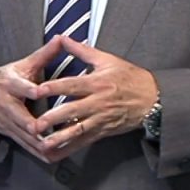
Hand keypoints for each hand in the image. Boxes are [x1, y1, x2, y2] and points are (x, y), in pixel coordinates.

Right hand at [0, 37, 64, 163]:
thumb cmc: (6, 78)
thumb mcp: (22, 65)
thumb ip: (44, 55)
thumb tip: (61, 38)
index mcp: (10, 83)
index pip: (20, 86)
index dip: (29, 88)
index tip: (39, 91)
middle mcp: (6, 104)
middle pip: (20, 116)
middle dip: (33, 125)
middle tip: (48, 130)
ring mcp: (7, 121)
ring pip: (23, 134)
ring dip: (39, 142)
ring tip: (56, 147)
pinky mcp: (9, 133)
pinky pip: (25, 145)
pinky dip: (38, 151)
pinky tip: (52, 156)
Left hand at [30, 36, 158, 162]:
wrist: (154, 99)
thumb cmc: (130, 77)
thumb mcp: (107, 60)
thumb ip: (81, 50)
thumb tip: (62, 37)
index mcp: (97, 83)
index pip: (72, 85)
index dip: (54, 88)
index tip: (37, 91)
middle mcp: (98, 102)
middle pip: (72, 111)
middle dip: (53, 118)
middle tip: (35, 124)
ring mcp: (100, 119)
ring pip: (78, 130)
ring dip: (60, 138)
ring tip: (43, 143)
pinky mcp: (103, 131)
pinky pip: (84, 141)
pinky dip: (70, 147)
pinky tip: (57, 152)